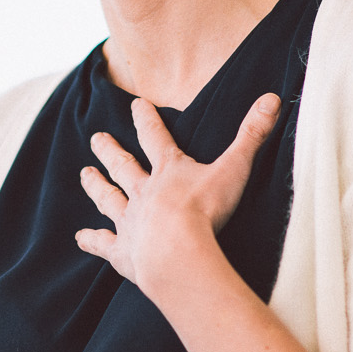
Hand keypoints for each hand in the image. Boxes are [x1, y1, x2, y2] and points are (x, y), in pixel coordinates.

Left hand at [75, 93, 279, 294]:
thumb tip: (272, 98)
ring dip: (96, 186)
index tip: (135, 104)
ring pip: (108, 199)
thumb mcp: (234, 169)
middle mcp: (143, 193)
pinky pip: (104, 243)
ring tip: (84, 175)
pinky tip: (80, 237)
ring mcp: (130, 222)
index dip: (146, 119)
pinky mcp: (124, 251)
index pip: (154, 137)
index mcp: (168, 171)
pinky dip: (92, 240)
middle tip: (96, 138)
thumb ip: (252, 135)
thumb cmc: (206, 211)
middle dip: (110, 150)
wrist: (176, 253)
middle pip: (123, 166)